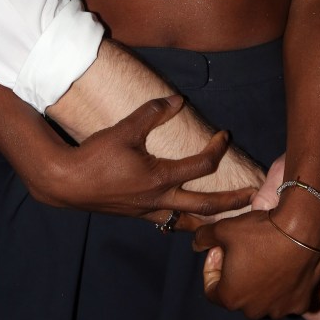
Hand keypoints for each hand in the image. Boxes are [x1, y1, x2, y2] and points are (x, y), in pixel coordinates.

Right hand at [45, 95, 256, 222]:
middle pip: (205, 206)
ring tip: (222, 216)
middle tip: (252, 198)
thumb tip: (178, 99)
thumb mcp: (125, 129)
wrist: (67, 182)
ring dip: (207, 217)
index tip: (225, 134)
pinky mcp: (136, 214)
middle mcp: (159, 200)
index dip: (218, 148)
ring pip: (186, 219)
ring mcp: (148, 211)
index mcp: (161, 179)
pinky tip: (181, 213)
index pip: (202, 166)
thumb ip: (153, 112)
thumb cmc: (96, 156)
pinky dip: (181, 218)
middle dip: (230, 203)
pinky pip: (166, 219)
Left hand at [194, 209, 319, 318]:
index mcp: (231, 297)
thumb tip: (196, 244)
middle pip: (238, 293)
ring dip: (259, 278)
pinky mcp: (301, 303)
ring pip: (262, 295)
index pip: (211, 290)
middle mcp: (254, 310)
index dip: (212, 266)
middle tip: (243, 248)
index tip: (220, 248)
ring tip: (265, 252)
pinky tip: (284, 259)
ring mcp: (280, 309)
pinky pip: (286, 294)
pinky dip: (283, 281)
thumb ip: (203, 238)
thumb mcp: (222, 229)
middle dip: (236, 272)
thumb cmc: (258, 232)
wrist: (301, 230)